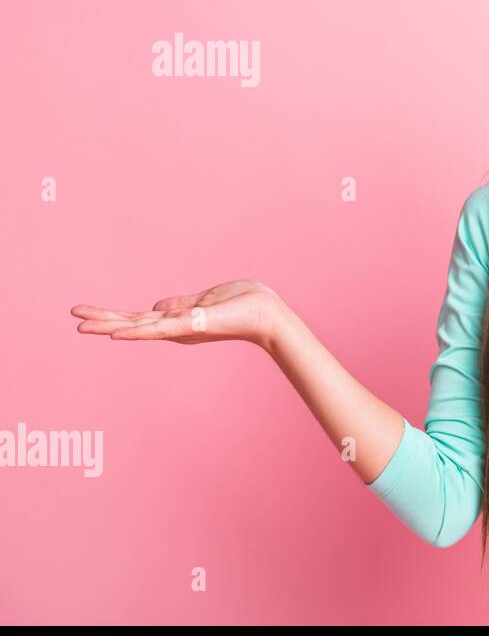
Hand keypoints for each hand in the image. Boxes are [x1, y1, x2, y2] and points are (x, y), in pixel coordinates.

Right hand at [71, 279, 285, 349]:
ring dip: (110, 325)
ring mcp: (182, 329)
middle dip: (102, 319)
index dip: (113, 315)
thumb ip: (180, 305)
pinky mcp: (191, 327)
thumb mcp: (205, 300)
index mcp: (177, 319)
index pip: (139, 317)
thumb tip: (156, 306)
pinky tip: (114, 334)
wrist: (267, 314)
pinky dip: (136, 332)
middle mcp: (176, 327)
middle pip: (132, 323)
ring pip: (139, 328)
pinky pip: (159, 330)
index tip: (86, 313)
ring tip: (82, 326)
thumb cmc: (243, 305)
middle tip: (73, 317)